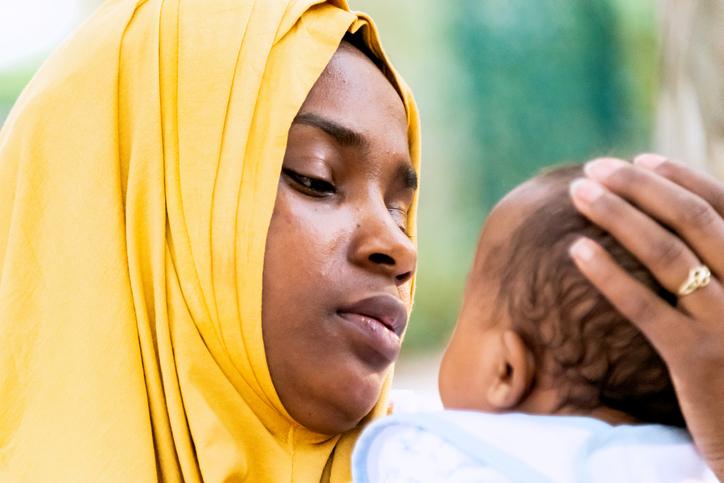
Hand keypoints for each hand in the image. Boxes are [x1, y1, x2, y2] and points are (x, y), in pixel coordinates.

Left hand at [568, 154, 723, 478]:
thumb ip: (715, 265)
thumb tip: (668, 225)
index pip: (722, 206)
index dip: (678, 177)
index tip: (638, 159)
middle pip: (691, 220)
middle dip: (639, 186)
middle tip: (595, 168)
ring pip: (668, 254)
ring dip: (617, 216)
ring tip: (578, 193)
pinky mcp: (696, 358)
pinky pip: (645, 306)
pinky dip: (608, 273)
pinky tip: (576, 250)